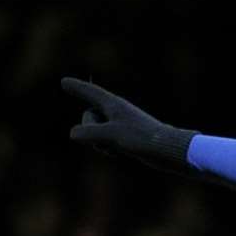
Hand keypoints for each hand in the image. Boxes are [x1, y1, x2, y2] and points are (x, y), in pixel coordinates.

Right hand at [62, 77, 196, 170]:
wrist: (171, 151)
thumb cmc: (143, 139)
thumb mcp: (111, 135)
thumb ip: (89, 132)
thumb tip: (73, 134)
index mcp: (114, 104)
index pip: (90, 92)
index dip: (77, 88)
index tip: (64, 81)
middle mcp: (118, 112)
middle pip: (88, 117)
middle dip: (90, 130)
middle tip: (108, 139)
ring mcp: (123, 125)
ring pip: (96, 131)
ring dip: (99, 143)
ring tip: (117, 148)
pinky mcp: (128, 138)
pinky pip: (106, 141)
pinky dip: (108, 148)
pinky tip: (121, 153)